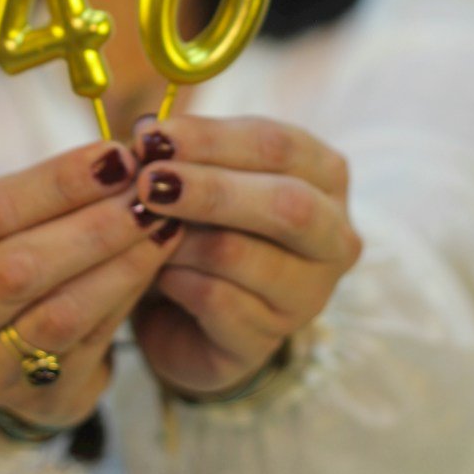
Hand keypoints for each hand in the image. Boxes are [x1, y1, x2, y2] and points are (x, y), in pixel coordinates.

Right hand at [0, 139, 180, 442]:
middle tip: (147, 193)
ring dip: (119, 264)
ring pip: (59, 313)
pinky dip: (126, 298)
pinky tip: (154, 263)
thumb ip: (46, 197)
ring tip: (161, 225)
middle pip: (19, 267)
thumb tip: (121, 156)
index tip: (116, 155)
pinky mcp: (34, 401)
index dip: (57, 182)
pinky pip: (89, 344)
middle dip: (93, 224)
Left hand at [127, 115, 360, 397]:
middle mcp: (333, 236)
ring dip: (179, 239)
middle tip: (147, 182)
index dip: (211, 138)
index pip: (278, 145)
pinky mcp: (267, 340)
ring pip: (243, 255)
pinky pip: (215, 302)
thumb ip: (180, 154)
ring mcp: (308, 295)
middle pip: (286, 204)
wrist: (181, 314)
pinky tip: (154, 273)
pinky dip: (174, 280)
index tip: (152, 138)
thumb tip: (149, 132)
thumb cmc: (196, 227)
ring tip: (141, 230)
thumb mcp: (193, 178)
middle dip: (209, 190)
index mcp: (323, 175)